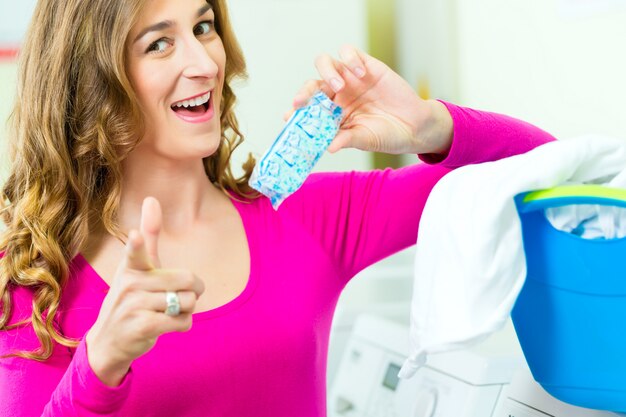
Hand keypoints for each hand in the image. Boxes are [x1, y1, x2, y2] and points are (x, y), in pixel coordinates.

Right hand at [85, 197, 204, 385]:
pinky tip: (169, 324)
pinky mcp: (143, 327)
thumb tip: (151, 199)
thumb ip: (149, 236)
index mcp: (131, 267)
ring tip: (167, 312)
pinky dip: (184, 324)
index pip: (135, 252)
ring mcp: (135, 307)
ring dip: (186, 310)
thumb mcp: (136, 267)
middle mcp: (131, 284)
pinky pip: (183, 321)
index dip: (137, 244)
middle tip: (175, 297)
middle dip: (192, 291)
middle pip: (188, 281)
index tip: (135, 236)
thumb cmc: (130, 298)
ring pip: (188, 302)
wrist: (109, 342)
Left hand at [287, 45, 452, 155]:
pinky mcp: (366, 66)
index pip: (308, 109)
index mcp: (332, 114)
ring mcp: (350, 79)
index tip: (289, 117)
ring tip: (340, 87)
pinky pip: (349, 53)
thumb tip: (329, 147)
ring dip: (326, 73)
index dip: (296, 111)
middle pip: (312, 85)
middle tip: (302, 102)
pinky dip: (350, 60)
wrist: (415, 126)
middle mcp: (337, 95)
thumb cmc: (387, 135)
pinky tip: (360, 74)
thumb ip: (347, 140)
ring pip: (326, 64)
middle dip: (304, 92)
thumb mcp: (365, 140)